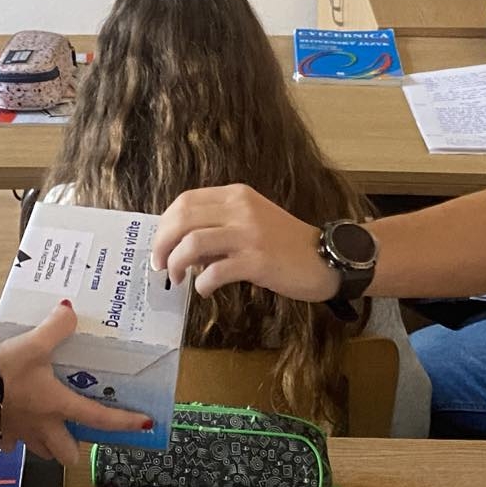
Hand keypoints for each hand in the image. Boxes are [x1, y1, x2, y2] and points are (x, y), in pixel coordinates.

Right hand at [0, 301, 152, 464]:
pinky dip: (18, 435)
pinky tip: (16, 419)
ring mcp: (21, 434)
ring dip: (50, 444)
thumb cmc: (6, 370)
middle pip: (68, 454)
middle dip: (76, 448)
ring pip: (43, 451)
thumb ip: (56, 328)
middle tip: (78, 430)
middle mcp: (44, 427)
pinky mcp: (0, 434)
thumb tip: (71, 311)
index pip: (99, 419)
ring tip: (50, 425)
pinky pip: (14, 442)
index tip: (146, 426)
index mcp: (59, 406)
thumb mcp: (34, 343)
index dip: (124, 422)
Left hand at [150, 185, 337, 301]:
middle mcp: (241, 209)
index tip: (160, 245)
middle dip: (162, 244)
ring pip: (193, 243)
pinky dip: (203, 283)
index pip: (186, 201)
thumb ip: (219, 228)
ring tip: (178, 279)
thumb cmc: (285, 244)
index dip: (165, 224)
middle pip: (182, 219)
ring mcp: (249, 234)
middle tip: (159, 265)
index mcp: (236, 195)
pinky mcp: (258, 261)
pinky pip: (216, 271)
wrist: (326, 258)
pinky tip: (204, 290)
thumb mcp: (251, 223)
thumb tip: (183, 247)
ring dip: (177, 263)